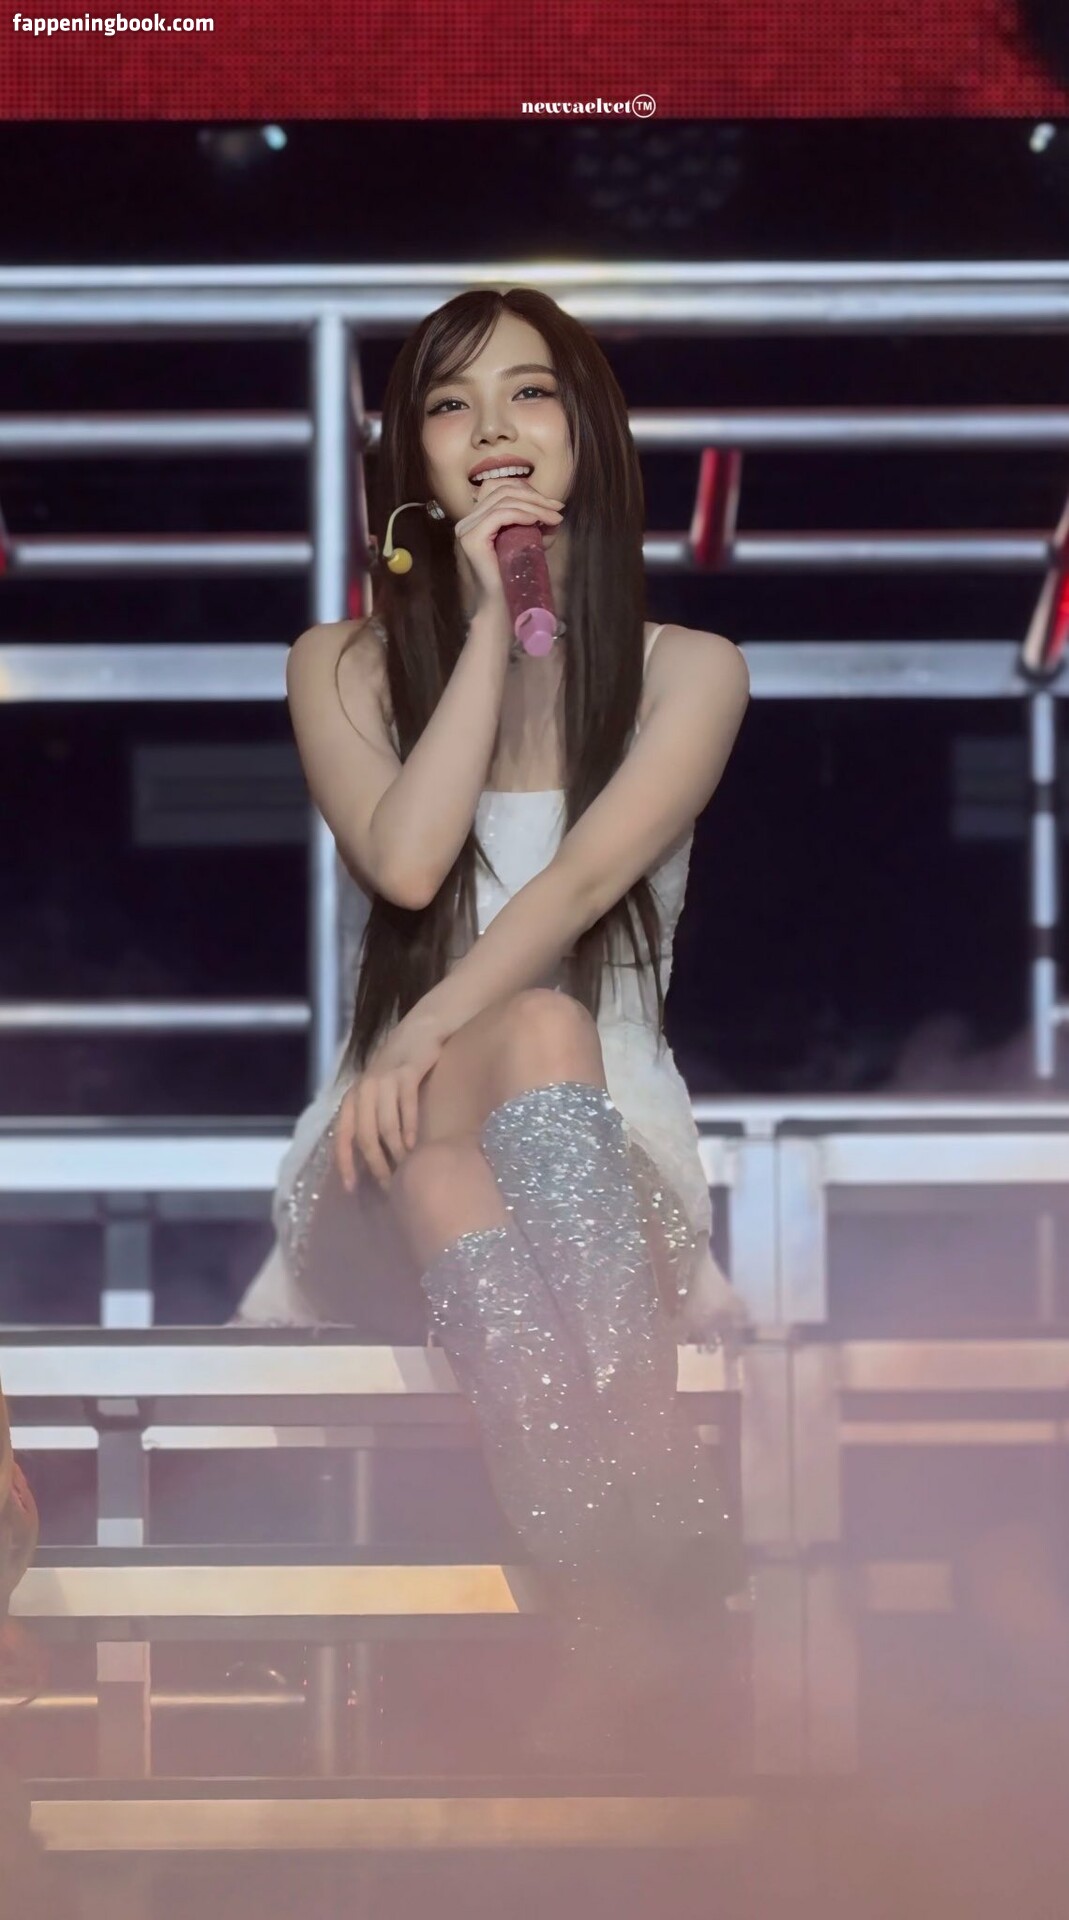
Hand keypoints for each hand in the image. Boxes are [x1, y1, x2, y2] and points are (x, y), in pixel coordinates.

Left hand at [333, 1012, 444, 1192]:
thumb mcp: (378, 1091)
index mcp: (353, 1097)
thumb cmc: (399, 1068)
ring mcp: (384, 1080)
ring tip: (406, 1170)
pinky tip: (416, 1145)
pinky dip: (410, 1129)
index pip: (342, 1136)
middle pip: (365, 1136)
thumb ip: (371, 1116)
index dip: (345, 1163)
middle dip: (376, 1165)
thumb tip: (374, 1158)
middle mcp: (364, 1089)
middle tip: (389, 1186)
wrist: (421, 1030)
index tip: (351, 1188)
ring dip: (396, 1152)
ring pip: (386, 1126)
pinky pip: (406, 1107)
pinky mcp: (407, 1073)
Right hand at [454, 476, 564, 612]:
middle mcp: (467, 521)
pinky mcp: (472, 539)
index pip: (500, 489)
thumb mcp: (526, 544)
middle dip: (535, 497)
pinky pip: (500, 515)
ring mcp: (466, 529)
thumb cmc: (513, 579)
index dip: (528, 490)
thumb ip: (536, 527)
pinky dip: (522, 514)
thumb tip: (555, 513)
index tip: (554, 505)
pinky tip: (538, 521)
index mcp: (476, 519)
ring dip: (534, 506)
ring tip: (554, 518)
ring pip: (503, 500)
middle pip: (502, 490)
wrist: (500, 608)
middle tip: (558, 509)